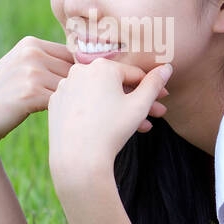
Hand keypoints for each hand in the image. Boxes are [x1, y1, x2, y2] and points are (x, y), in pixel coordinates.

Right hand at [0, 36, 76, 149]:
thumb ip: (51, 61)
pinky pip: (62, 101)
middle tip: (74, 105)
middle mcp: (32, 53)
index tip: (81, 90)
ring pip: (72, 87)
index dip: (82, 74)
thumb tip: (94, 63)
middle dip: (79, 89)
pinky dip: (63, 111)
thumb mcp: (25, 68)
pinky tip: (56, 118)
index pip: (75, 55)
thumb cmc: (8, 94)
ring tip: (63, 111)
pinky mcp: (31, 92)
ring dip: (71, 101)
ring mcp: (31, 71)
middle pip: (76, 70)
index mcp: (32, 43)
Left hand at [48, 58, 170, 189]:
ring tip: (139, 126)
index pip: (135, 74)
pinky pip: (83, 102)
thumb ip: (154, 84)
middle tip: (156, 115)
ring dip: (121, 107)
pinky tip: (111, 126)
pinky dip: (98, 111)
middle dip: (138, 100)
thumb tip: (167, 67)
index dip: (153, 87)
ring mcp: (65, 86)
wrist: (78, 157)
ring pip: (100, 94)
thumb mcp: (140, 105)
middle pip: (117, 84)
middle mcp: (80, 70)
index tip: (163, 99)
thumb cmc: (112, 129)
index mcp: (102, 66)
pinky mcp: (56, 102)